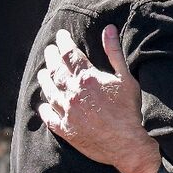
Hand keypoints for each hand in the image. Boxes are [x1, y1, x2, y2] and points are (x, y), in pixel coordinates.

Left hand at [36, 25, 160, 172]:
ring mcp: (67, 112)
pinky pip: (50, 117)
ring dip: (45, 80)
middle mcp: (73, 93)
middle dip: (51, 58)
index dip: (63, 42)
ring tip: (42, 72)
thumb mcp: (126, 78)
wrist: (127, 144)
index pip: (69, 54)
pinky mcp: (66, 130)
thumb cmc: (130, 110)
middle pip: (56, 71)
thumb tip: (109, 29)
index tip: (60, 35)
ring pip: (49, 91)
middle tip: (49, 50)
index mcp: (87, 78)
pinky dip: (45, 109)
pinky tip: (43, 105)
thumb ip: (114, 52)